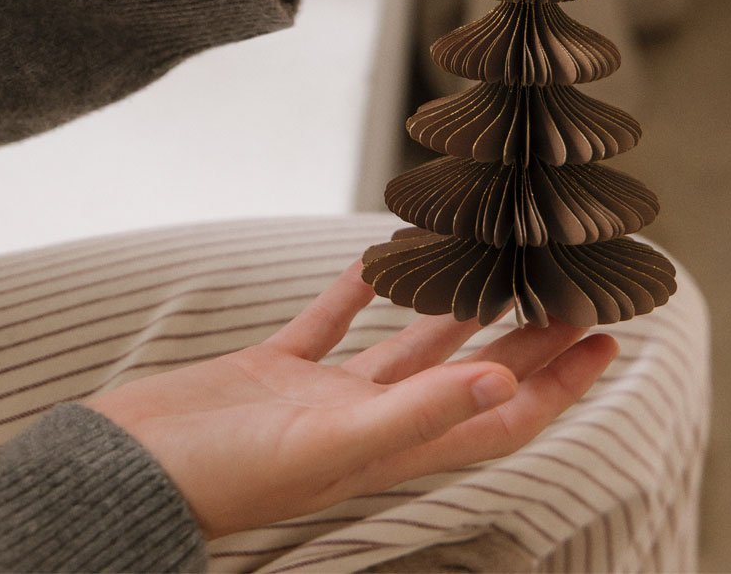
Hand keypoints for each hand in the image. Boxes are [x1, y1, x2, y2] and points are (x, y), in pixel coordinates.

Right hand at [89, 263, 616, 539]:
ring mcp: (316, 399)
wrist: (123, 472)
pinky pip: (326, 325)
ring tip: (491, 263)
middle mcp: (366, 424)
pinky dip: (354, 292)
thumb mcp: (329, 446)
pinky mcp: (270, 371)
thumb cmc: (221, 477)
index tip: (608, 337)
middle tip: (570, 289)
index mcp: (393, 450)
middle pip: (466, 377)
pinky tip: (372, 254)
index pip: (500, 416)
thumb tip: (505, 388)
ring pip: (402, 348)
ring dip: (448, 310)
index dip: (559, 382)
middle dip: (522, 340)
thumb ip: (418, 413)